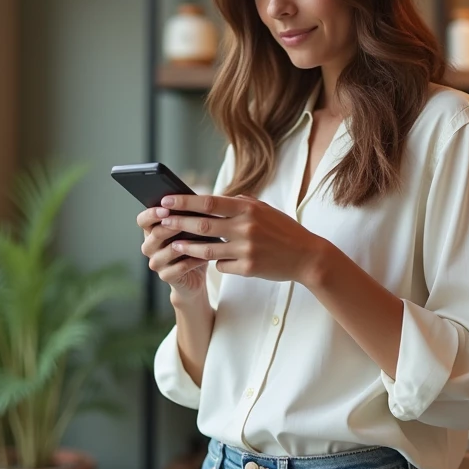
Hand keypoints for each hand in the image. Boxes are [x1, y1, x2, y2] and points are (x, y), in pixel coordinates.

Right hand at [137, 206, 208, 300]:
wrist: (194, 277)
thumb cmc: (191, 246)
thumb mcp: (188, 229)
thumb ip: (186, 216)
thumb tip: (194, 200)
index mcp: (151, 231)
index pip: (143, 220)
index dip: (152, 214)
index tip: (166, 209)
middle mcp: (150, 247)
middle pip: (155, 234)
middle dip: (172, 226)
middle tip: (189, 220)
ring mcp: (156, 263)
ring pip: (169, 250)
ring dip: (187, 244)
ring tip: (204, 238)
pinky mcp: (166, 276)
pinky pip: (179, 267)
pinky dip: (193, 261)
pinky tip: (205, 256)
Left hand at [156, 194, 327, 283]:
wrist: (307, 256)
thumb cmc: (284, 230)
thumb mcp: (265, 210)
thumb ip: (241, 204)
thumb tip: (214, 199)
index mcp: (249, 208)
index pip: (209, 202)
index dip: (184, 202)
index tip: (166, 200)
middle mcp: (246, 227)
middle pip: (203, 225)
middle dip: (178, 223)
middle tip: (161, 221)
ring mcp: (247, 249)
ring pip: (207, 250)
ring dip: (188, 247)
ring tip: (174, 245)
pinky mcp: (249, 269)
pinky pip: (222, 266)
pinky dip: (217, 262)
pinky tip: (217, 260)